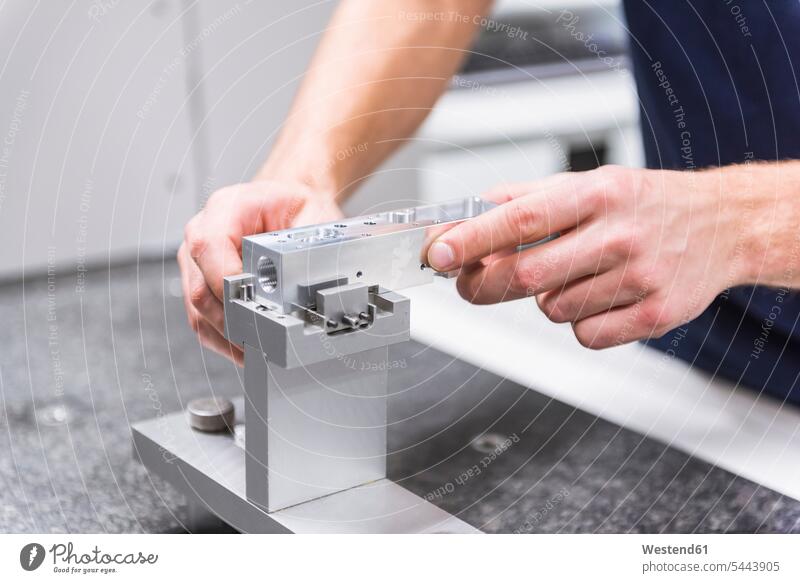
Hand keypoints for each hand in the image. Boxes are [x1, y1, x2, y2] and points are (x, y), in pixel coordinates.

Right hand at [178, 181, 342, 364]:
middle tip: (264, 341)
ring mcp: (196, 262)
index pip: (209, 246)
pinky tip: (249, 350)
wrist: (286, 205)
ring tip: (259, 352)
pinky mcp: (199, 284)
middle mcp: (201, 233)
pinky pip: (203, 320)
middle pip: (200, 287)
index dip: (227, 282)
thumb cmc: (294, 207)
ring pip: (199, 311)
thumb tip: (299, 283)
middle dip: (233, 320)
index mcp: (225, 208)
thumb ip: (304, 245)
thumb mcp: (310, 215)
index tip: (254, 307)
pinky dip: (225, 339)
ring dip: (228, 336)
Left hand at [425, 165, 743, 347]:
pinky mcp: (656, 315)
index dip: (471, 239)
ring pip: (551, 310)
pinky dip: (581, 321)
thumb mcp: (586, 183)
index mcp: (595, 194)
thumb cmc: (643, 204)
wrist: (721, 224)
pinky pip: (586, 335)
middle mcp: (618, 233)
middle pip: (526, 276)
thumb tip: (464, 217)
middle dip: (485, 285)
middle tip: (472, 281)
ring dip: (546, 299)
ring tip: (577, 275)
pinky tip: (603, 297)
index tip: (434, 252)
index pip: (520, 219)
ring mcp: (640, 277)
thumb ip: (523, 199)